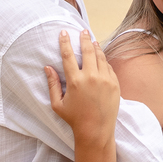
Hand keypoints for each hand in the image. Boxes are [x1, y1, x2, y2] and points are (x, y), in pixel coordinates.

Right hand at [45, 29, 119, 143]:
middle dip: (84, 38)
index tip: (64, 32)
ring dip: (95, 47)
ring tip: (92, 40)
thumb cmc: (74, 118)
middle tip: (83, 31)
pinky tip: (100, 57)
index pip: (68, 56)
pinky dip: (103, 60)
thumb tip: (47, 67)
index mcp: (75, 81)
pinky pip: (108, 67)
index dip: (65, 42)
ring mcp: (105, 80)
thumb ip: (52, 84)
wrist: (96, 130)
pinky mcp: (115, 84)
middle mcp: (91, 77)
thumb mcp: (57, 103)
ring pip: (100, 57)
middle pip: (87, 51)